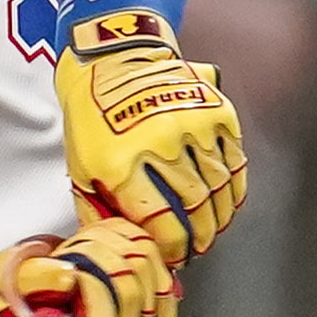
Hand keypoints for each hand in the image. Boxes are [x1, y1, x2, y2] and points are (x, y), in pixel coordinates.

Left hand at [55, 10, 245, 265]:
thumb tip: (129, 249)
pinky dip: (235, 187)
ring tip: (215, 227)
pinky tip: (228, 200)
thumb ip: (102, 214)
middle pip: (197, 208)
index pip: (162, 223)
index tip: (177, 255)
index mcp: (123, 163)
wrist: (112, 60)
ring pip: (221, 187)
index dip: (175, 248)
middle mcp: (161, 144)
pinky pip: (235, 161)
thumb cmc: (94, 119)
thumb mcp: (82, 169)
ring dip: (221, 215)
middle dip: (202, 237)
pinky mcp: (215, 111)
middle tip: (200, 246)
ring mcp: (192, 124)